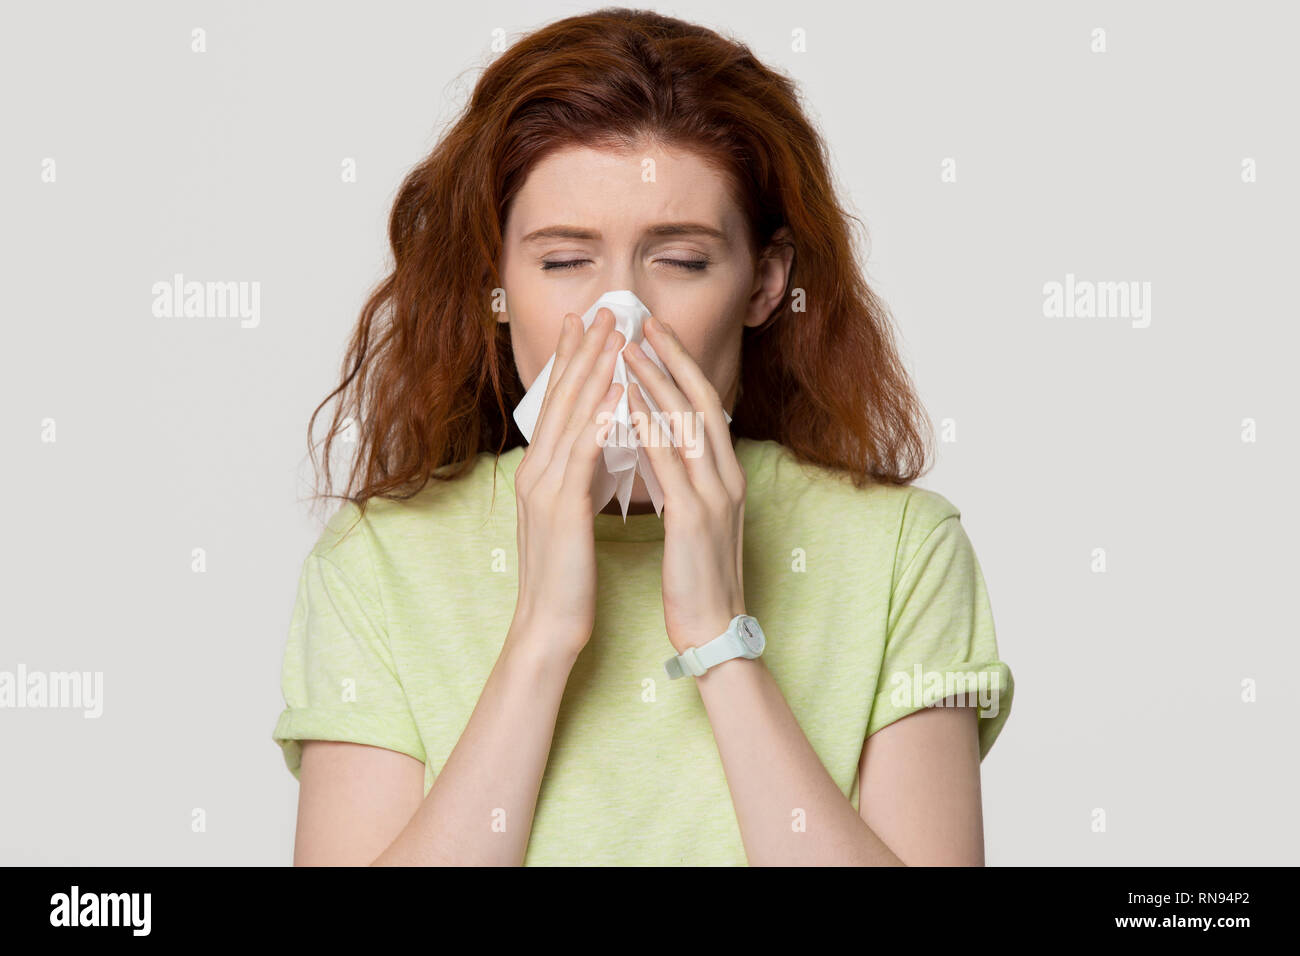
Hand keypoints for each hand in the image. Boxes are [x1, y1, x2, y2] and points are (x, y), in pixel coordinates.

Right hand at [509, 308, 624, 662]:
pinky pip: (581, 456)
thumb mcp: (569, 516)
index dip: (574, 361)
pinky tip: (615, 396)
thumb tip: (597, 444)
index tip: (590, 324)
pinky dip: (597, 422)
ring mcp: (545, 488)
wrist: (548, 625)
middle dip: (585, 352)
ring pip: (570, 418)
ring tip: (615, 337)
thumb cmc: (566, 576)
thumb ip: (577, 478)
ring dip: (593, 373)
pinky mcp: (561, 510)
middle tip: (606, 311)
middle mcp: (536, 471)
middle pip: (562, 399)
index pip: (559, 405)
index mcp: (540, 472)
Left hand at [622, 314, 746, 653]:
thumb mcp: (693, 516)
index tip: (652, 334)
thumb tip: (658, 441)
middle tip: (641, 321)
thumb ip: (682, 477)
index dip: (679, 366)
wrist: (713, 629)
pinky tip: (626, 407)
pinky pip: (671, 464)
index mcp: (725, 475)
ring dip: (655, 383)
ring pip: (687, 425)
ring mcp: (715, 496)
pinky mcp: (695, 519)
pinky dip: (648, 429)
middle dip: (671, 357)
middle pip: (701, 401)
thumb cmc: (696, 575)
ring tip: (625, 350)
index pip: (704, 406)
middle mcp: (726, 477)